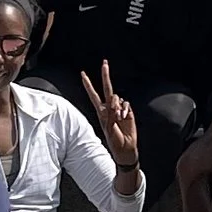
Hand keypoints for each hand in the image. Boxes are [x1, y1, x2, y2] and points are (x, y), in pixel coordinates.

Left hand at [90, 60, 142, 177]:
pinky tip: (124, 117)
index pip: (93, 95)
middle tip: (104, 63)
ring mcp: (119, 109)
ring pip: (118, 98)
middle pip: (107, 89)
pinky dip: (125, 109)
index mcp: (101, 112)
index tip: (82, 74)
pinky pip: (127, 104)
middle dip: (105, 75)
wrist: (125, 148)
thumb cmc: (114, 141)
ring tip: (117, 118)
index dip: (88, 84)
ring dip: (117, 106)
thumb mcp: (109, 128)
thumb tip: (115, 102)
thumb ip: (111, 114)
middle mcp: (109, 108)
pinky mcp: (128, 112)